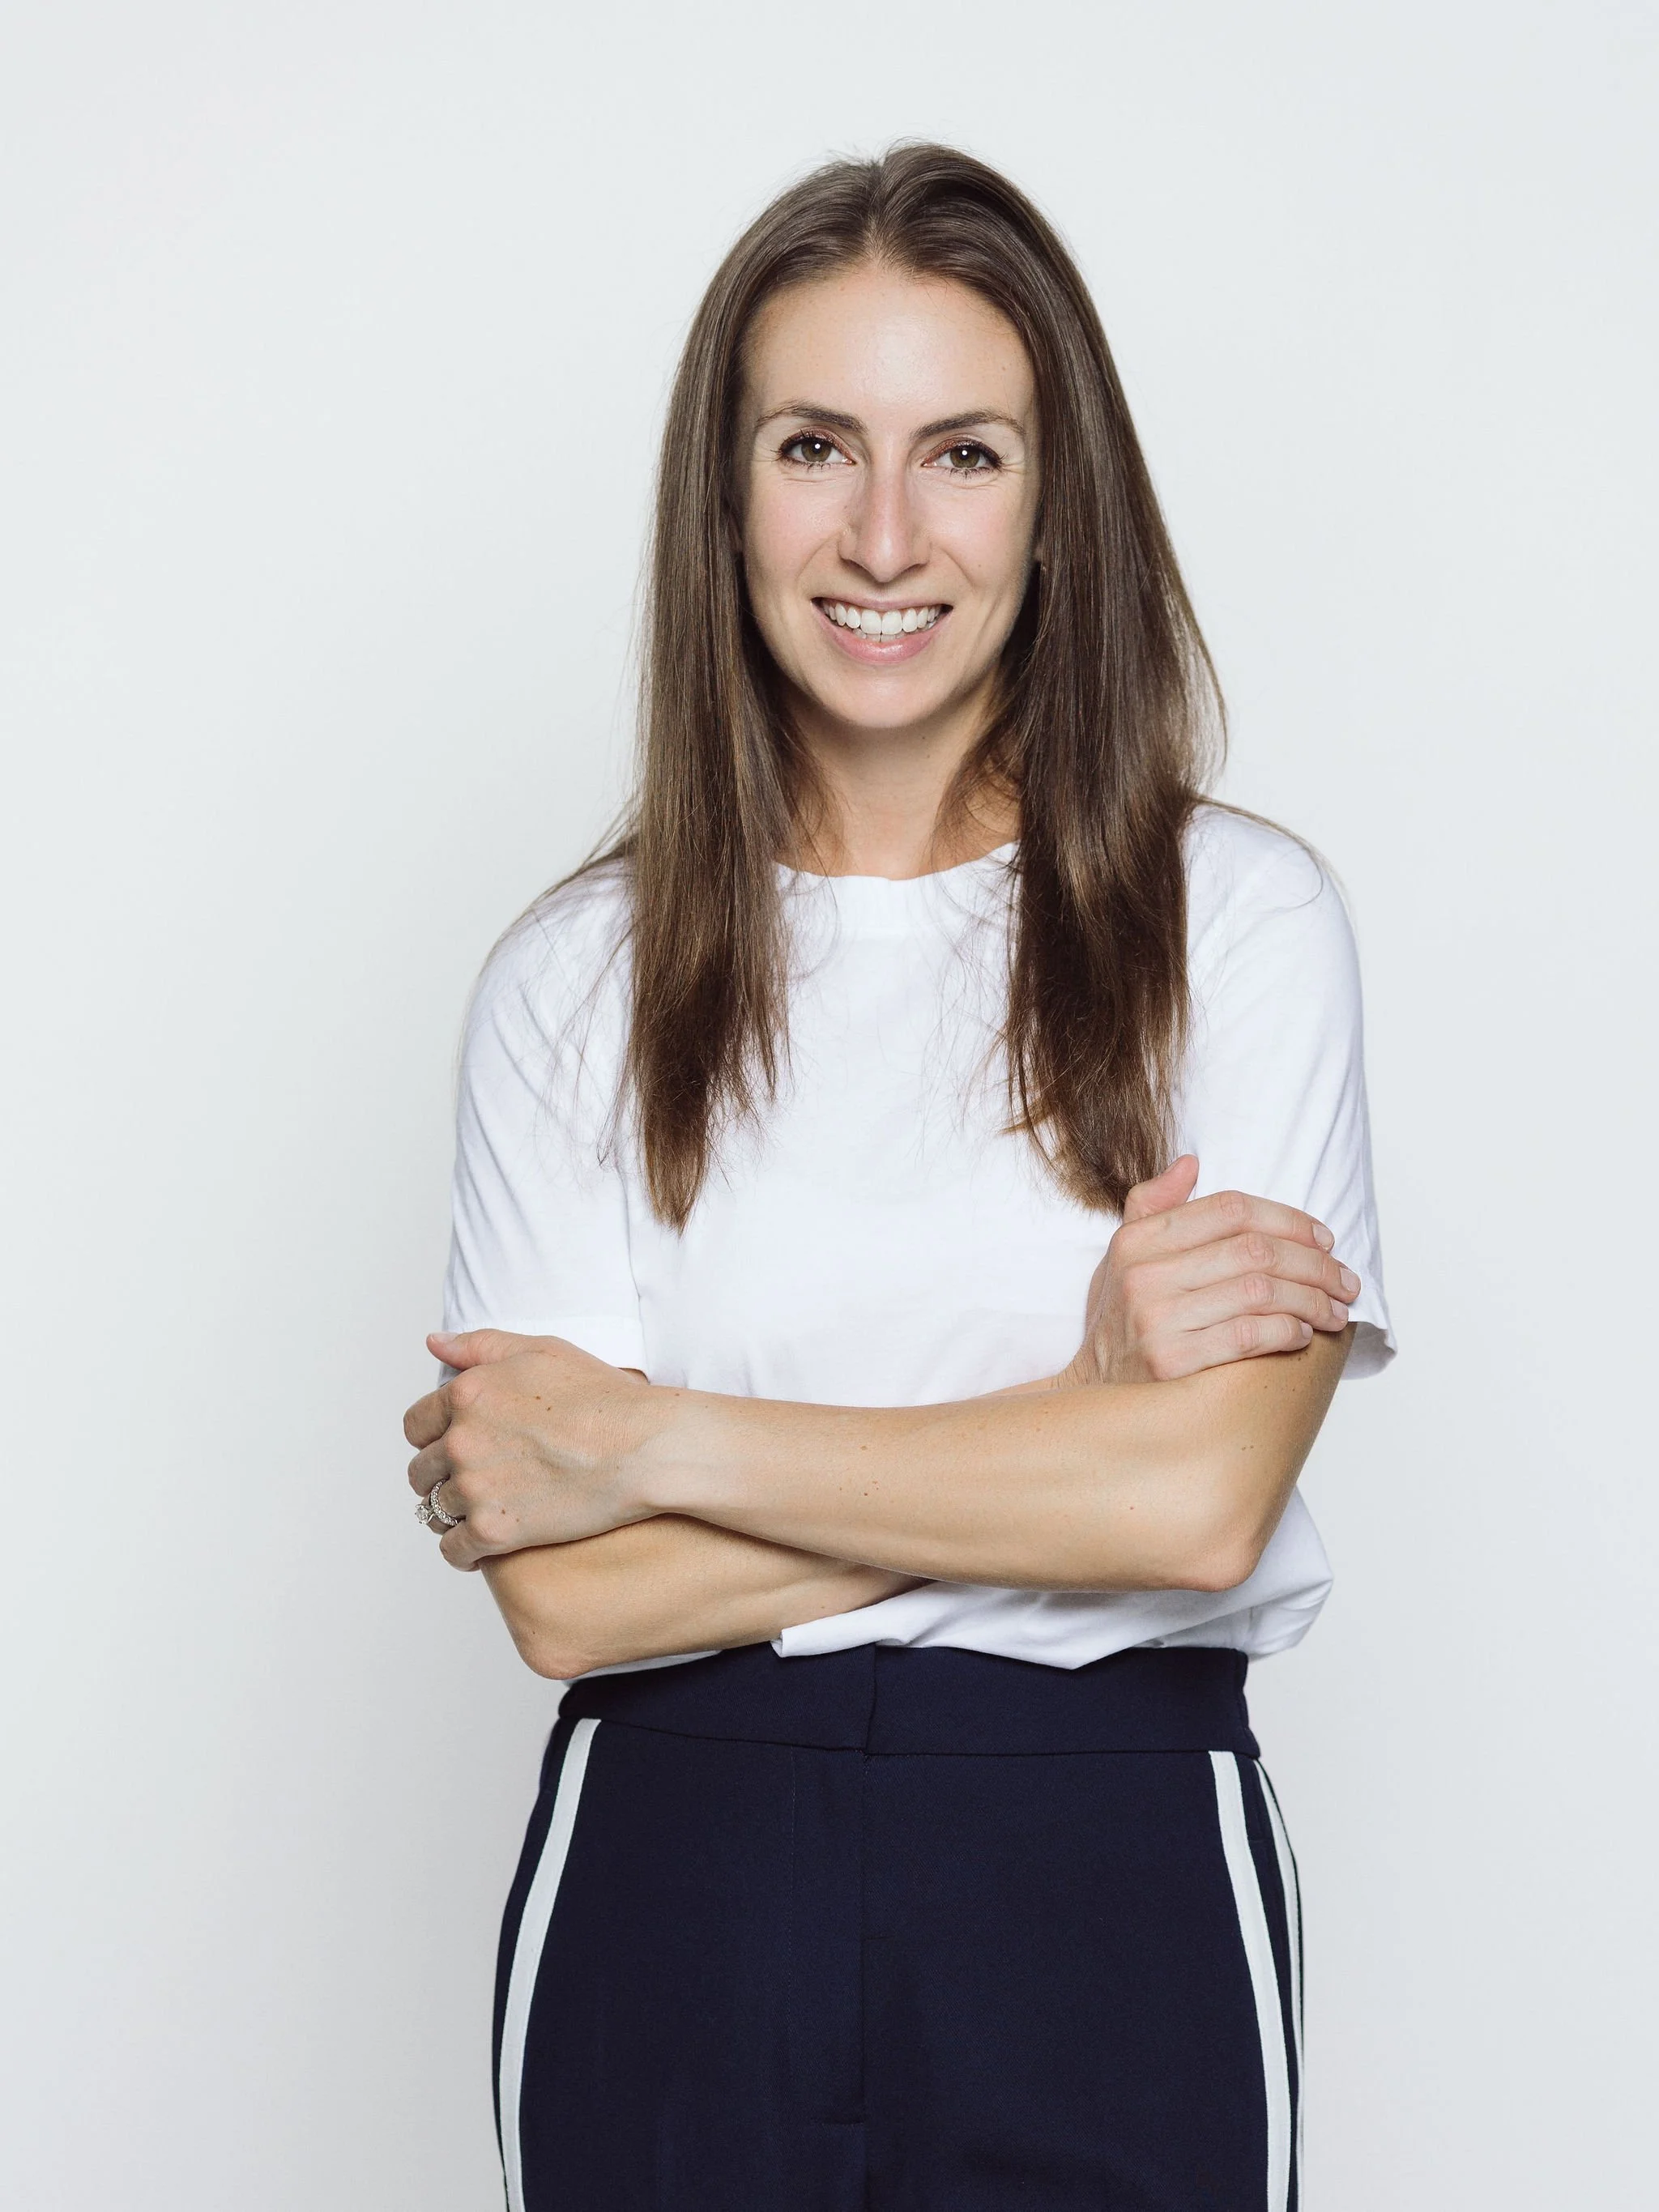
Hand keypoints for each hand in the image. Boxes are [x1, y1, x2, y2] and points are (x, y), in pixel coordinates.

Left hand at [404, 1330, 659, 1568]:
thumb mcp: (541, 1351)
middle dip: (441, 1477)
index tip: (454, 1449)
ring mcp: (474, 1487)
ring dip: (452, 1515)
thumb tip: (434, 1344)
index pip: (416, 1425)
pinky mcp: (493, 1530)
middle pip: (421, 1470)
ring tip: (481, 1514)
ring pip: (434, 1511)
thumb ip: (481, 1346)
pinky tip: (483, 1548)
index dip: (433, 1439)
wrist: (643, 1447)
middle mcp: (461, 1439)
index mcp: (467, 1393)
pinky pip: (453, 1550)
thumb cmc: (603, 1397)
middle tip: (472, 1484)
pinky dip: (463, 1552)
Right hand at [1059, 1156, 1359, 1385]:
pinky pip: (1247, 1337)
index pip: (1231, 1209)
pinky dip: (1286, 1332)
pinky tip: (1301, 1334)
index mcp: (1137, 1239)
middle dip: (1315, 1265)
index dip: (1288, 1220)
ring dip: (1312, 1301)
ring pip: (1259, 1293)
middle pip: (1255, 1251)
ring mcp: (1156, 1318)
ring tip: (1335, 1311)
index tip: (1324, 1239)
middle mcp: (1144, 1274)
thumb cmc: (1120, 1317)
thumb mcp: (1123, 1254)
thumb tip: (1190, 1164)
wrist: (1094, 1390)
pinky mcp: (1170, 1362)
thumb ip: (1153, 1205)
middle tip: (1345, 1281)